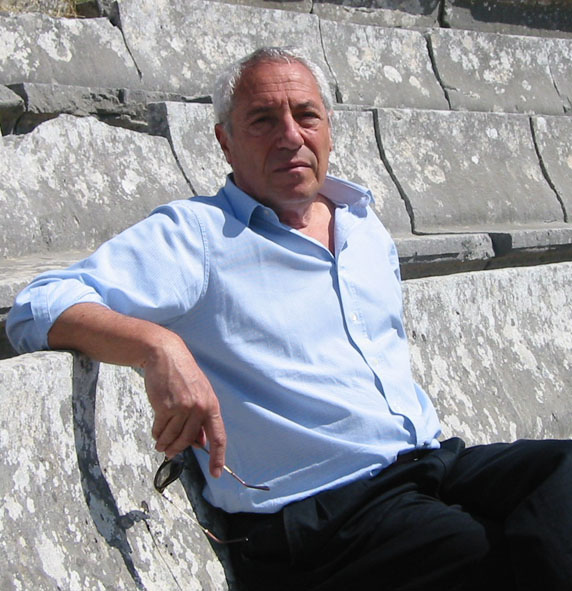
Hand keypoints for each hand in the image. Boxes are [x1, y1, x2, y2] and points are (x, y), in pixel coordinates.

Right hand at [143, 333, 225, 477]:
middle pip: (189, 440)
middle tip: (169, 453)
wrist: (165, 355)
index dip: (218, 457)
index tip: (216, 473)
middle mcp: (200, 408)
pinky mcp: (166, 406)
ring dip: (165, 443)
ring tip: (161, 444)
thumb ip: (201, 418)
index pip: (219, 436)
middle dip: (177, 449)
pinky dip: (157, 433)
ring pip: (173, 436)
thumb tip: (200, 443)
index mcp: (212, 406)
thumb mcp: (199, 394)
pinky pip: (160, 428)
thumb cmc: (183, 376)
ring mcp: (183, 407)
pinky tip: (156, 432)